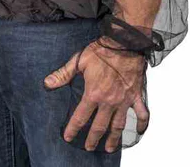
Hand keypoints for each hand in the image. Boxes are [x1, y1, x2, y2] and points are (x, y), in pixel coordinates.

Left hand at [43, 37, 148, 152]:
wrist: (125, 43)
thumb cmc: (102, 50)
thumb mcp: (79, 60)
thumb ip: (63, 74)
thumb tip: (47, 83)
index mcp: (94, 94)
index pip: (81, 117)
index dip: (73, 128)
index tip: (68, 137)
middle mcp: (109, 101)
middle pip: (99, 126)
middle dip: (92, 139)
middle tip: (88, 147)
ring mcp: (124, 100)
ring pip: (118, 125)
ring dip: (113, 138)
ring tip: (109, 148)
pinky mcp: (136, 95)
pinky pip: (141, 113)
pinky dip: (142, 124)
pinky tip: (139, 132)